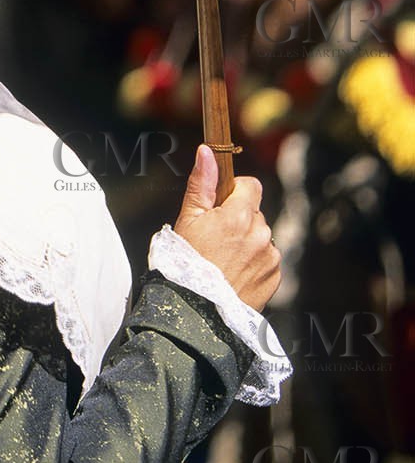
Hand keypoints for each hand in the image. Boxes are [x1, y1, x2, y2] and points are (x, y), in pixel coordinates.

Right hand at [172, 145, 280, 311]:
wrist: (199, 312)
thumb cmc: (187, 262)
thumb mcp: (188, 219)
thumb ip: (201, 182)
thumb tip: (207, 151)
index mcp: (239, 215)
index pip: (251, 185)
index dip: (236, 191)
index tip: (221, 204)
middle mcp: (261, 233)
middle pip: (254, 212)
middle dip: (240, 218)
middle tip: (216, 238)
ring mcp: (271, 257)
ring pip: (262, 236)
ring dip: (248, 241)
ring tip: (225, 259)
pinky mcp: (276, 277)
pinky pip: (268, 259)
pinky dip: (255, 262)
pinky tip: (236, 273)